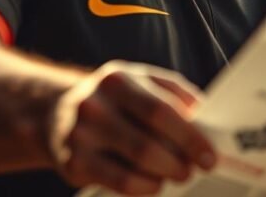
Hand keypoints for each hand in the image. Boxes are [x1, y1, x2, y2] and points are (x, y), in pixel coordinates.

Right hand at [49, 60, 216, 194]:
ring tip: (177, 173)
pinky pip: (120, 183)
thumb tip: (204, 112)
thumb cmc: (112, 99)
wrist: (55, 112)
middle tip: (194, 168)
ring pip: (135, 167)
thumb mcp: (139, 80)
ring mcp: (80, 137)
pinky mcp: (74, 164)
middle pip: (148, 143)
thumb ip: (173, 91)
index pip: (161, 111)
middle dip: (180, 161)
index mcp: (117, 80)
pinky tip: (155, 182)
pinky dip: (146, 187)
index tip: (209, 155)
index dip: (190, 137)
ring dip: (165, 175)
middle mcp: (94, 106)